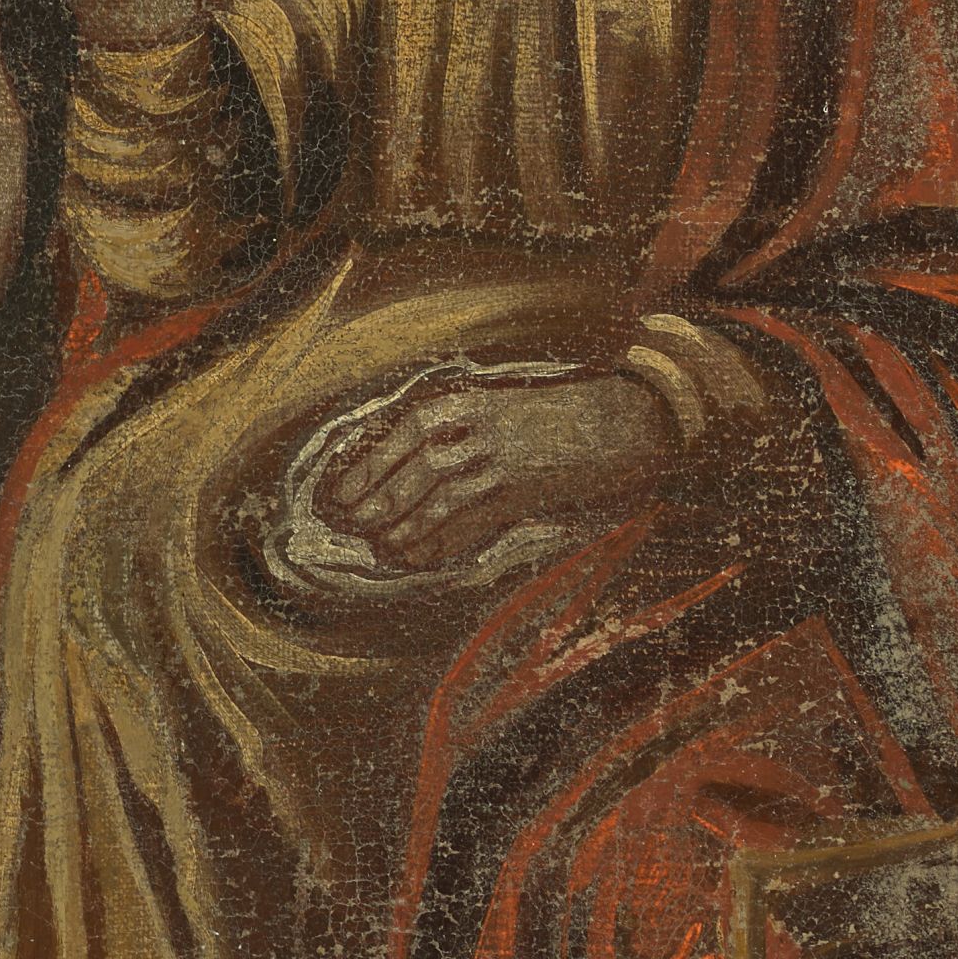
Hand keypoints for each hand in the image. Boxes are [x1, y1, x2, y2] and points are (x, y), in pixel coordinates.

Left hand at [318, 373, 671, 573]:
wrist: (620, 420)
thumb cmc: (552, 417)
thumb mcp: (494, 410)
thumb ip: (452, 434)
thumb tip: (401, 471)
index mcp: (462, 403)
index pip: (398, 436)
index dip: (363, 468)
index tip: (337, 496)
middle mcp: (474, 427)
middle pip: (409, 469)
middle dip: (374, 502)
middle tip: (351, 527)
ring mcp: (498, 458)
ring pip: (435, 498)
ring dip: (403, 526)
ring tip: (382, 546)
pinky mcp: (521, 488)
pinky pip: (469, 520)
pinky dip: (441, 541)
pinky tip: (421, 556)